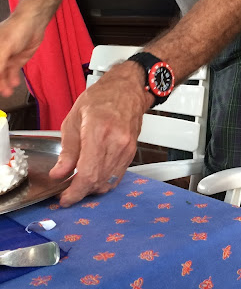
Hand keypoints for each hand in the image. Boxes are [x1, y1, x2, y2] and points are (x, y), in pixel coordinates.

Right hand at [0, 13, 44, 95]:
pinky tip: (14, 84)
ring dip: (4, 84)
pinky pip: (12, 72)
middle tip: (1, 91)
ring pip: (2, 74)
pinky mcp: (16, 61)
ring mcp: (6, 58)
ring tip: (7, 92)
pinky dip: (12, 79)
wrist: (33, 24)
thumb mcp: (4, 48)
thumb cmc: (16, 29)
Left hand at [49, 62, 149, 206]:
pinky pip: (117, 176)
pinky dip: (104, 181)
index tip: (66, 199)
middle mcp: (116, 143)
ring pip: (108, 182)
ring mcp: (126, 149)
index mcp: (98, 132)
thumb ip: (67, 150)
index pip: (87, 174)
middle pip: (98, 182)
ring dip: (93, 188)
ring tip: (80, 183)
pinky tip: (94, 176)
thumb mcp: (74, 119)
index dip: (75, 192)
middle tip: (68, 191)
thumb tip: (59, 173)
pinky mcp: (132, 152)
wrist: (127, 89)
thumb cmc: (102, 97)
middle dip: (81, 192)